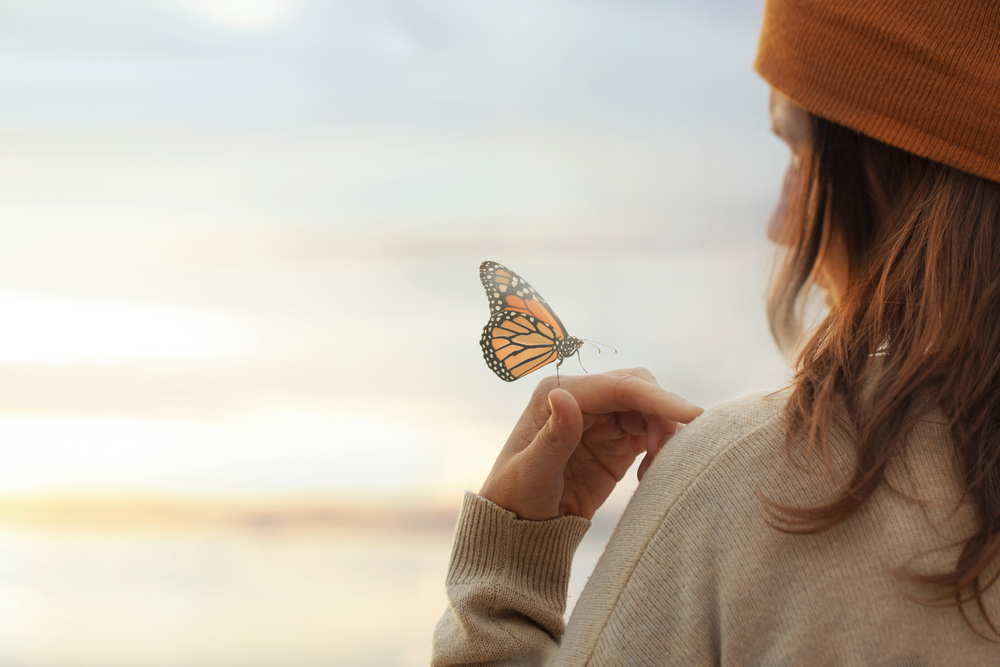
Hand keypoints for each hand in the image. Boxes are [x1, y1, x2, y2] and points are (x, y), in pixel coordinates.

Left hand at [479, 368, 702, 520]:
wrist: (522, 527)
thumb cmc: (516, 498)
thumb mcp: (532, 472)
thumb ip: (554, 437)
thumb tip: (561, 395)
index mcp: (558, 394)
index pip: (617, 386)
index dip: (657, 397)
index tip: (692, 416)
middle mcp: (581, 398)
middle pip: (639, 389)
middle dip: (662, 414)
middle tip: (665, 454)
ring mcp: (601, 419)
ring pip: (650, 409)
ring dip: (664, 433)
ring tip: (654, 471)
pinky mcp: (616, 441)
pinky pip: (651, 432)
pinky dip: (661, 448)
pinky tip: (649, 476)